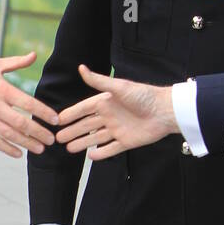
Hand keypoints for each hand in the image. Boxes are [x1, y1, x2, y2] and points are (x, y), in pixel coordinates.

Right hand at [0, 53, 57, 156]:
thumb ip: (16, 62)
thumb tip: (35, 54)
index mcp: (2, 89)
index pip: (28, 103)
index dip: (44, 113)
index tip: (56, 120)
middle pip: (22, 122)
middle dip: (39, 132)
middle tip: (52, 140)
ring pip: (10, 135)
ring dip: (27, 143)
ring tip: (40, 149)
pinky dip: (7, 149)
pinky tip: (19, 154)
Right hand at [56, 65, 177, 158]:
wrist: (165, 111)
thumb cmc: (144, 96)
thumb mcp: (119, 87)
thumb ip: (98, 81)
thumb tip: (81, 68)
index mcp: (106, 102)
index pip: (83, 109)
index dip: (71, 114)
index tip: (57, 120)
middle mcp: (110, 116)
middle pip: (86, 125)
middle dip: (72, 131)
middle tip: (57, 138)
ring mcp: (118, 129)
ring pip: (95, 138)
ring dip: (82, 143)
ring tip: (68, 148)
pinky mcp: (127, 141)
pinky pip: (111, 149)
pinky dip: (101, 153)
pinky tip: (90, 156)